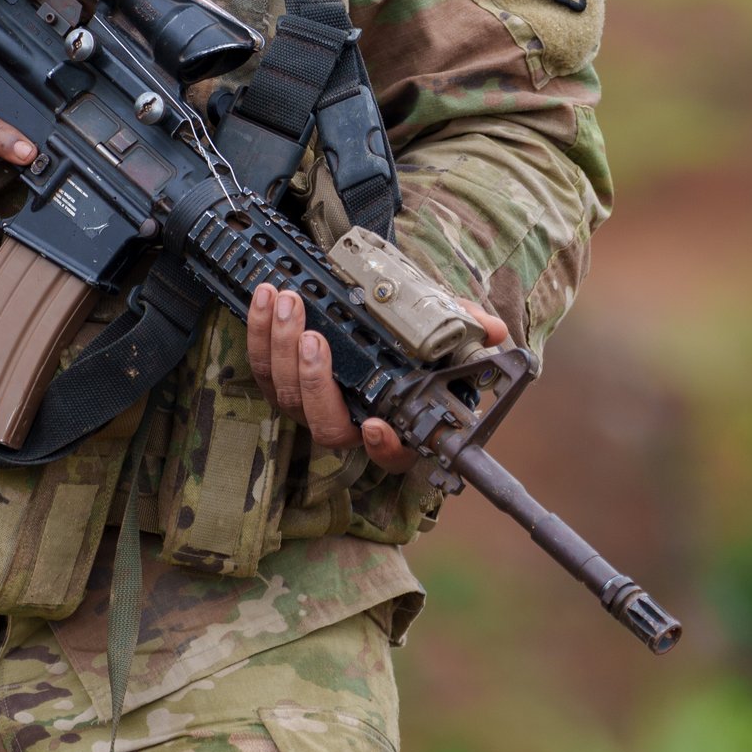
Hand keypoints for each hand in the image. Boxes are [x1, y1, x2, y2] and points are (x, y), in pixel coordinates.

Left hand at [246, 279, 509, 465]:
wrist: (372, 315)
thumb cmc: (410, 336)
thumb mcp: (444, 328)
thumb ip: (466, 330)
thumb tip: (493, 330)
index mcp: (395, 424)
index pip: (392, 454)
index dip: (382, 446)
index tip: (375, 426)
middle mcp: (350, 423)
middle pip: (325, 424)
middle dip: (314, 379)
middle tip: (314, 336)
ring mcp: (311, 404)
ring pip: (287, 395)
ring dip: (279, 348)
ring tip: (287, 303)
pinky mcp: (280, 379)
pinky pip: (261, 367)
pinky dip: (258, 332)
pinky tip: (264, 297)